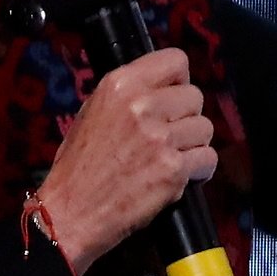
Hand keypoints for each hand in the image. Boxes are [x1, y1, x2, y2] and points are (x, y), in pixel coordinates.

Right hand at [33, 47, 214, 273]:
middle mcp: (141, 106)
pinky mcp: (173, 168)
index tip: (173, 97)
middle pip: (195, 96)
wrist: (69, 214)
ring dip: (192, 145)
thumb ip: (130, 96)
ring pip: (205, 128)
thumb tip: (163, 87)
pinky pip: (207, 159)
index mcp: (120, 86)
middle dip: (185, 117)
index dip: (179, 81)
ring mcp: (159, 137)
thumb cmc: (78, 168)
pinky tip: (178, 177)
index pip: (175, 61)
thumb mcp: (93, 113)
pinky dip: (198, 170)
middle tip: (167, 137)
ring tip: (168, 158)